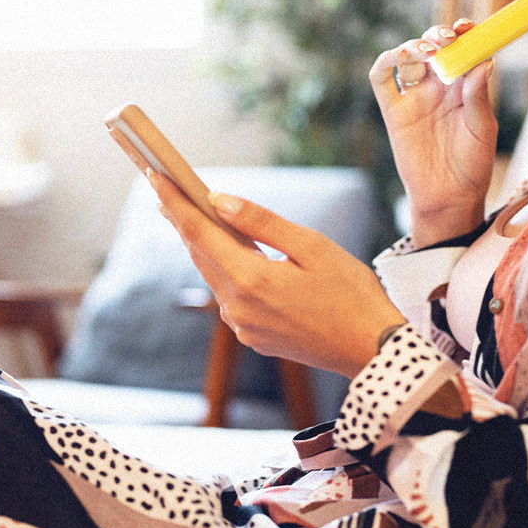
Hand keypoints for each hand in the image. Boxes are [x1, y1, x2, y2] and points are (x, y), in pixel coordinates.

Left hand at [148, 170, 405, 378]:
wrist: (371, 349)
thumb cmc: (351, 293)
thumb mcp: (312, 246)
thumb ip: (262, 223)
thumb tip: (219, 201)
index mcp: (251, 279)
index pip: (199, 232)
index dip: (175, 203)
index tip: (156, 177)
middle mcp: (238, 307)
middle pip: (200, 254)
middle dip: (184, 220)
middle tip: (168, 190)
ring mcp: (243, 326)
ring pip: (214, 276)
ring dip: (205, 246)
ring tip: (195, 216)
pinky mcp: (253, 338)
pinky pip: (230, 297)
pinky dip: (226, 271)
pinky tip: (233, 255)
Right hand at [370, 21, 497, 245]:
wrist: (449, 197)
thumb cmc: (472, 165)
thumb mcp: (482, 130)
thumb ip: (479, 97)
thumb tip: (484, 63)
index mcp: (464, 87)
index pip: (462, 50)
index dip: (463, 33)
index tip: (466, 27)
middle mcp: (438, 87)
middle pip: (434, 48)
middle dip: (438, 36)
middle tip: (447, 39)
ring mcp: (415, 97)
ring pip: (408, 58)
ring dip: (415, 45)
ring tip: (428, 50)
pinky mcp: (394, 111)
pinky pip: (382, 80)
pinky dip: (386, 62)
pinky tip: (398, 57)